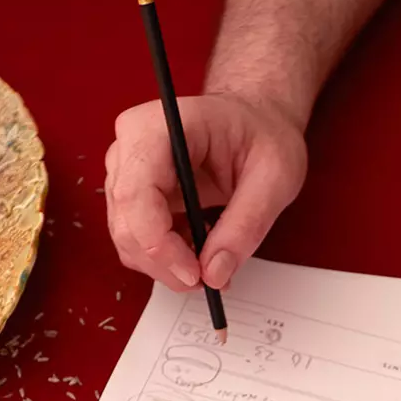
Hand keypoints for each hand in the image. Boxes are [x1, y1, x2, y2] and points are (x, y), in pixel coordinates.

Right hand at [104, 91, 306, 291]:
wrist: (255, 121)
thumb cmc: (263, 134)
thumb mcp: (275, 177)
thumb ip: (246, 226)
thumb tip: (214, 272)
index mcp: (159, 127)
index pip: (136, 194)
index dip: (159, 243)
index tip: (195, 272)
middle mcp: (131, 146)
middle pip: (126, 223)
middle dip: (165, 263)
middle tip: (209, 279)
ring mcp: (126, 171)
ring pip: (127, 239)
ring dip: (166, 264)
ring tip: (211, 261)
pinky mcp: (133, 195)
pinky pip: (137, 240)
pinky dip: (166, 258)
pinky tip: (198, 248)